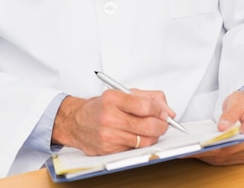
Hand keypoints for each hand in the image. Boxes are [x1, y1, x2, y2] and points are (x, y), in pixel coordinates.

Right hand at [52, 88, 174, 154]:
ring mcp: (108, 135)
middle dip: (161, 125)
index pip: (145, 106)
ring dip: (153, 136)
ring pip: (144, 141)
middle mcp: (109, 117)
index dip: (159, 110)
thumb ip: (148, 97)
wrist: (76, 121)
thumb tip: (168, 110)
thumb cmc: (100, 107)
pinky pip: (134, 149)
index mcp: (112, 99)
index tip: (163, 111)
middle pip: (148, 126)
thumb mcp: (122, 93)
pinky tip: (137, 136)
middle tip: (164, 123)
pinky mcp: (109, 150)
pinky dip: (140, 143)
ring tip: (151, 129)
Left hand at [195, 90, 243, 165]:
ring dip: (212, 155)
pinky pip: (227, 159)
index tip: (213, 142)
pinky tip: (202, 152)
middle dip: (215, 150)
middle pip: (235, 151)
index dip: (230, 144)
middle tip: (198, 147)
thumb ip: (230, 113)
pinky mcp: (243, 154)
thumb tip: (223, 128)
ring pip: (229, 158)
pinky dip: (213, 156)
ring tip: (196, 150)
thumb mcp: (237, 100)